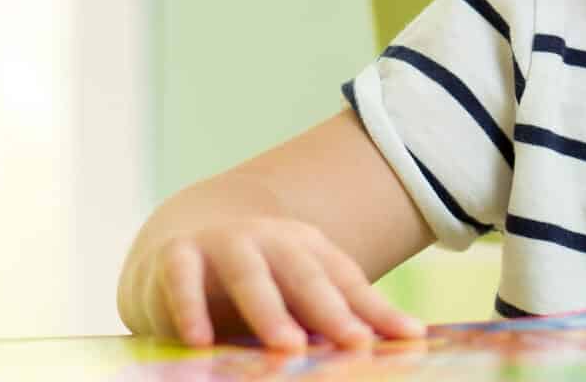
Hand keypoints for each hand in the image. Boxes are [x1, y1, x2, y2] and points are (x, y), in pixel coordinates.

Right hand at [119, 217, 422, 349]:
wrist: (177, 248)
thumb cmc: (254, 285)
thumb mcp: (297, 295)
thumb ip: (341, 313)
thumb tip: (409, 337)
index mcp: (306, 247)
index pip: (346, 279)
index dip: (375, 310)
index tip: (406, 337)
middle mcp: (269, 239)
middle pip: (304, 274)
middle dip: (330, 310)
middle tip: (354, 344)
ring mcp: (222, 243)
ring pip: (249, 274)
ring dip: (269, 311)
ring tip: (288, 346)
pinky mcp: (176, 256)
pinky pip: (182, 279)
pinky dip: (189, 308)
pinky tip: (199, 341)